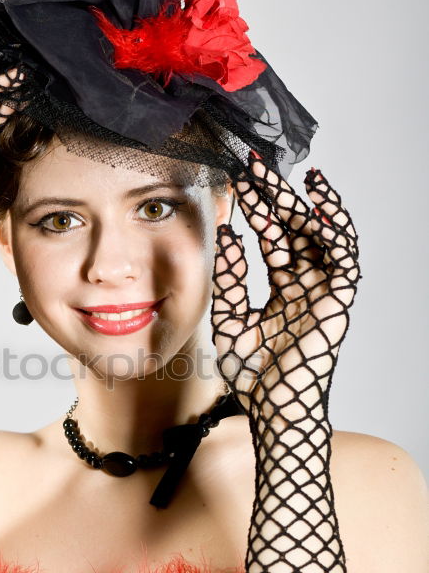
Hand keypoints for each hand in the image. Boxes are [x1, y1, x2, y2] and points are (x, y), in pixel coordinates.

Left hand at [211, 155, 360, 427]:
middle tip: (253, 165)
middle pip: (295, 230)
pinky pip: (344, 257)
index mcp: (283, 292)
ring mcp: (324, 292)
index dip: (259, 210)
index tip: (237, 182)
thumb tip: (228, 235)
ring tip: (280, 177)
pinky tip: (318, 204)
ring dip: (302, 205)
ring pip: (320, 237)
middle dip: (276, 196)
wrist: (270, 407)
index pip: (274, 240)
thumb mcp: (230, 318)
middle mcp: (306, 287)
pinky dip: (334, 229)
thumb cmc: (252, 375)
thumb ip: (230, 279)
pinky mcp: (338, 301)